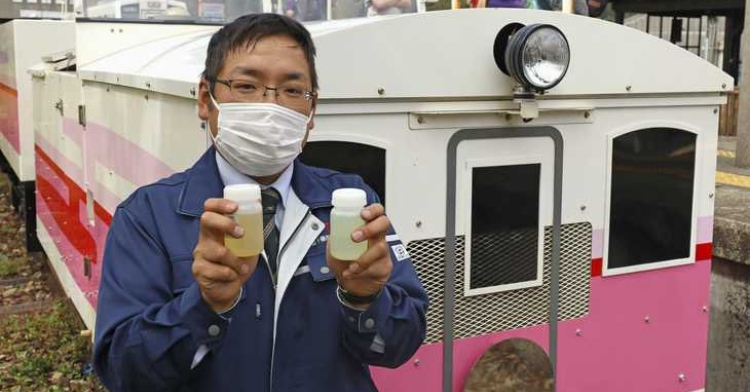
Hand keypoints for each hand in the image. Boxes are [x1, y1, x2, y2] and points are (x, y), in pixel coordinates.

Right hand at [192, 198, 257, 312]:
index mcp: (215, 229)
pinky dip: (231, 274)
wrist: (227, 290)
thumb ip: (252, 230)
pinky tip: (232, 276)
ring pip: (219, 251)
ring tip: (242, 267)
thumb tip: (260, 207)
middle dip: (226, 224)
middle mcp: (205, 238)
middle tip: (241, 233)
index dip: (220, 204)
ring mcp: (200, 254)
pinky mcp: (199, 270)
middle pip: (207, 220)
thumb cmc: (237, 264)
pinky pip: (219, 270)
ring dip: (236, 261)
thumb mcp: (248, 245)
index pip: (210, 208)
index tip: (235, 207)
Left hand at [327, 204, 392, 305]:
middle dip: (370, 228)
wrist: (351, 286)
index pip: (377, 212)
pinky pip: (376, 267)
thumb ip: (334, 236)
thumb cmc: (345, 263)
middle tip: (354, 237)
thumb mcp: (335, 248)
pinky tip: (351, 274)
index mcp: (367, 228)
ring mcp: (383, 252)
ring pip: (380, 248)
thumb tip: (332, 227)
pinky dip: (361, 272)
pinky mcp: (385, 267)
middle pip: (384, 223)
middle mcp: (378, 238)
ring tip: (350, 266)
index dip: (373, 210)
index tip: (362, 214)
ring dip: (362, 258)